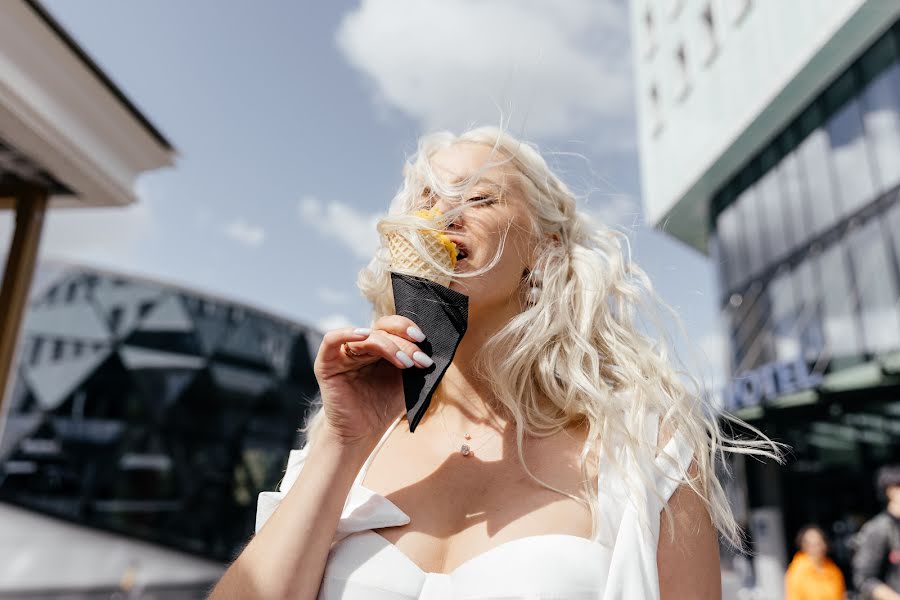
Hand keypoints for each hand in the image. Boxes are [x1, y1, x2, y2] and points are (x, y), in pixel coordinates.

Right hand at [313, 315, 431, 448]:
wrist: (364, 433)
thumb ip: (414, 360)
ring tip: (405, 363)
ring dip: (388, 346)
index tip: (423, 341)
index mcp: (379, 346)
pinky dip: (347, 333)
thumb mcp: (406, 380)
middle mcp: (361, 346)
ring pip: (365, 336)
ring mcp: (343, 353)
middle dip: (403, 343)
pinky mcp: (327, 363)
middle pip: (381, 329)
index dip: (407, 329)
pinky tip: (365, 335)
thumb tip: (430, 343)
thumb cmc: (384, 407)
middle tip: (418, 359)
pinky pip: (331, 340)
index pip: (392, 326)